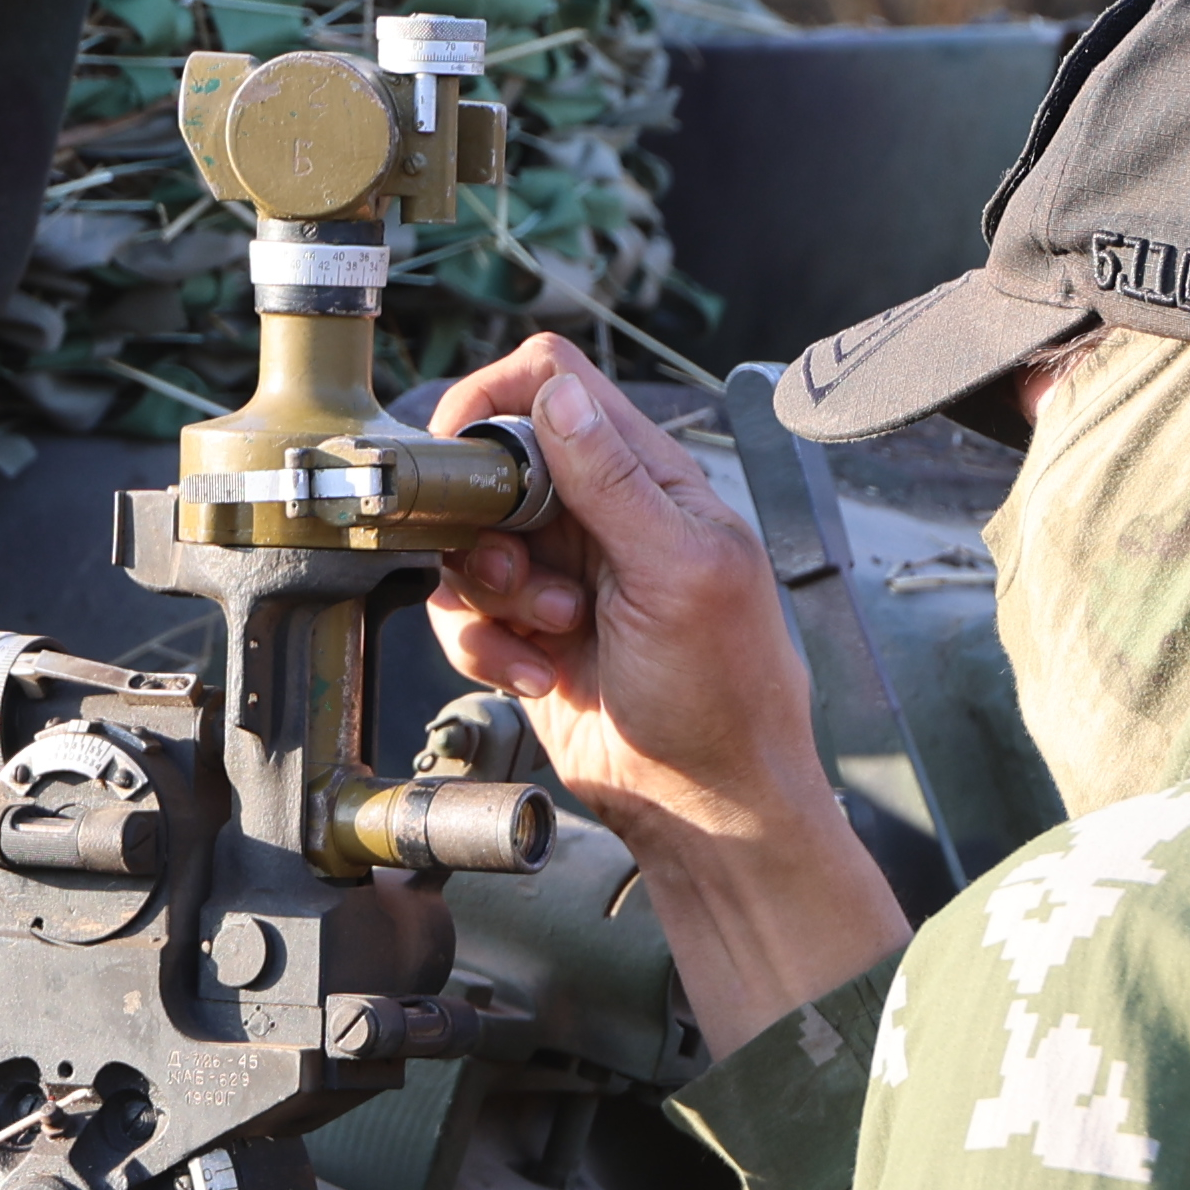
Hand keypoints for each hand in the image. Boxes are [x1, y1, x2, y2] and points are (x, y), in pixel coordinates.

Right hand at [425, 337, 911, 1050]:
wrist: (707, 806)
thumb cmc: (726, 695)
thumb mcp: (680, 575)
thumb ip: (615, 481)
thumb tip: (557, 393)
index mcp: (649, 477)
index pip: (556, 382)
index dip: (496, 399)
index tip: (465, 451)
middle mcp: (598, 515)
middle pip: (493, 466)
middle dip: (488, 524)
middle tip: (522, 578)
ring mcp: (558, 576)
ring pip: (467, 543)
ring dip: (490, 596)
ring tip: (552, 636)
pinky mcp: (525, 634)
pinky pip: (463, 614)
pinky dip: (483, 646)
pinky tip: (537, 677)